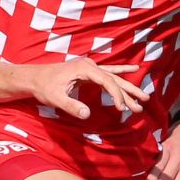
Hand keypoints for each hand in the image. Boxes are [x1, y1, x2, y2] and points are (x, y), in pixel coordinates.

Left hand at [11, 59, 147, 120]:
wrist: (34, 78)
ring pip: (114, 77)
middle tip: (144, 103)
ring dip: (128, 88)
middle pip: (115, 78)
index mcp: (84, 68)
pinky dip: (121, 71)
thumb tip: (88, 114)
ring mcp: (90, 67)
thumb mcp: (56, 98)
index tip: (122, 108)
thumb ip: (71, 106)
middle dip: (130, 92)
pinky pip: (109, 72)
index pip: (107, 81)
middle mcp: (90, 65)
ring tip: (144, 97)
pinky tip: (134, 68)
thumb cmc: (43, 87)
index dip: (117, 95)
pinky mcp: (88, 71)